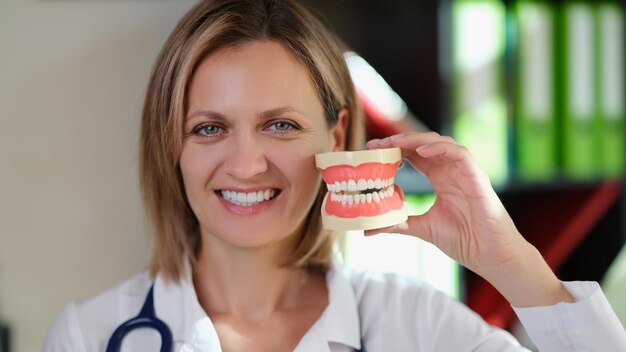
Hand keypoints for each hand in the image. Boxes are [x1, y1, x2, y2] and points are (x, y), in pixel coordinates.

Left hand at [366, 132, 573, 306]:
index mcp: (439, 179)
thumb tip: (368, 230)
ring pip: (440, 143)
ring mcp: (464, 171)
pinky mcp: (477, 176)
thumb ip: (398, 224)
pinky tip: (420, 152)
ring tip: (394, 142)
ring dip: (416, 139)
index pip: (413, 155)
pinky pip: (459, 153)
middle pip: (423, 144)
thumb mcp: (422, 228)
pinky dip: (440, 148)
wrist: (490, 256)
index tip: (371, 149)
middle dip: (399, 140)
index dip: (393, 149)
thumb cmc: (464, 240)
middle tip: (376, 143)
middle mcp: (451, 171)